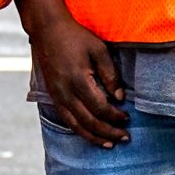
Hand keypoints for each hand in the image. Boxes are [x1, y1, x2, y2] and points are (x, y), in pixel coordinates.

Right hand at [24, 2, 128, 145]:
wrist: (47, 30)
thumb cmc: (76, 37)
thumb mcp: (99, 50)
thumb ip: (110, 75)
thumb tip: (120, 98)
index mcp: (78, 80)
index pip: (100, 107)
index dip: (115, 116)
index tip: (127, 117)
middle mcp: (65, 92)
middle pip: (89, 121)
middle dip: (108, 132)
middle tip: (125, 137)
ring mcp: (57, 96)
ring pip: (76, 125)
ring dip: (93, 137)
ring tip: (109, 144)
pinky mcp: (53, 96)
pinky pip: (66, 120)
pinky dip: (79, 130)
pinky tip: (90, 134)